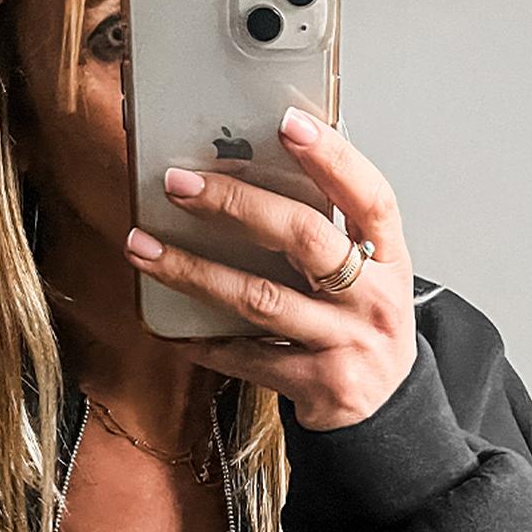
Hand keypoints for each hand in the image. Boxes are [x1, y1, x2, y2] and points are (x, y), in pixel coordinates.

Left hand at [123, 107, 418, 432]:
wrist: (386, 409)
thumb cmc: (363, 326)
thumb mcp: (369, 274)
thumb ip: (328, 230)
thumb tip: (249, 173)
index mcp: (389, 257)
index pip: (368, 196)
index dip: (332, 158)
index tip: (287, 123)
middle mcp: (372, 299)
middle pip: (303, 238)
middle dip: (235, 204)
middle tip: (179, 184)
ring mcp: (345, 343)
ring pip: (259, 299)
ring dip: (193, 271)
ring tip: (143, 247)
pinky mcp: (318, 385)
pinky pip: (248, 358)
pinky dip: (205, 341)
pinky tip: (171, 326)